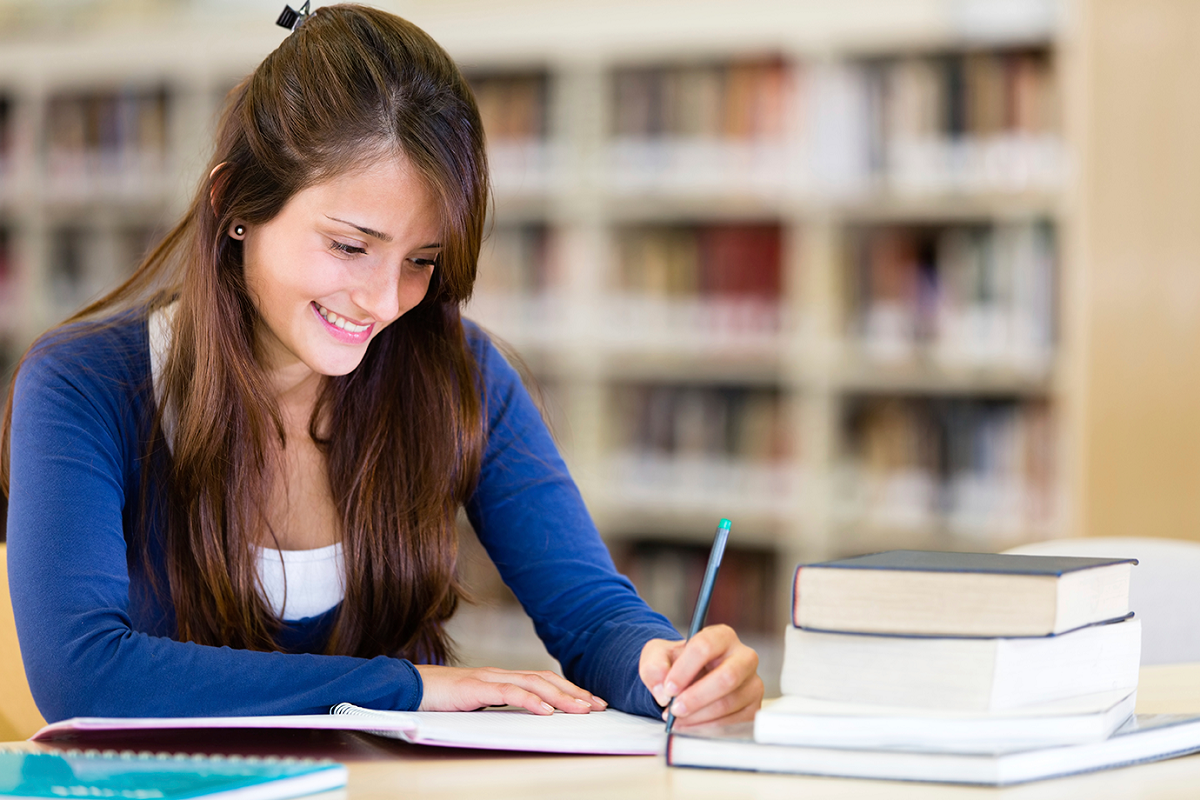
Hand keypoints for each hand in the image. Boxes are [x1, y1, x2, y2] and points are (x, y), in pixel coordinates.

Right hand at [415, 665, 607, 715]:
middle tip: (598, 705)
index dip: (569, 690)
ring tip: (581, 709)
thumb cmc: (439, 699)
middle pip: (545, 679)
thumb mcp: (476, 704)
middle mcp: (499, 674)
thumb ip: (498, 705)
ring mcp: (488, 678)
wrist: (407, 688)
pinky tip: (545, 711)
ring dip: (560, 696)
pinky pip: (508, 692)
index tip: (592, 703)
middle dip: (574, 692)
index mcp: (501, 678)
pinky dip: (530, 701)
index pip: (543, 681)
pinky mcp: (475, 687)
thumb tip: (526, 716)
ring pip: (533, 683)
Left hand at [639, 624, 762, 728]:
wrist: (690, 679)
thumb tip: (662, 692)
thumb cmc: (678, 663)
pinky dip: (708, 728)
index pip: (706, 647)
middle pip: (727, 677)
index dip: (685, 669)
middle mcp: (744, 658)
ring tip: (678, 719)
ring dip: (698, 716)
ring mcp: (752, 684)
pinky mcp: (752, 708)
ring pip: (728, 703)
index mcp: (722, 636)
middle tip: (674, 708)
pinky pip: (734, 723)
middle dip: (696, 697)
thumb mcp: (658, 655)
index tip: (668, 688)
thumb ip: (654, 667)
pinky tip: (691, 726)